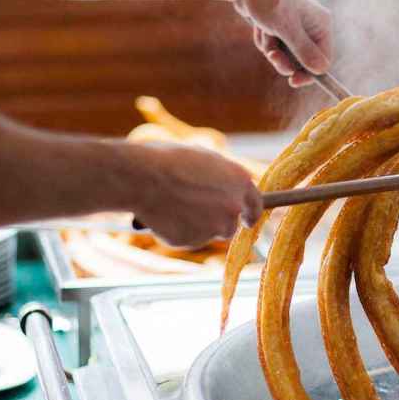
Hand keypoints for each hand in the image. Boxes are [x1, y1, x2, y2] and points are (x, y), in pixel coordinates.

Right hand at [124, 143, 262, 247]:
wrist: (141, 176)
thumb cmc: (166, 160)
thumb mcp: (201, 158)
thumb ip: (218, 176)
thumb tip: (218, 184)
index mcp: (240, 181)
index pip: (256, 204)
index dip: (251, 213)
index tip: (247, 220)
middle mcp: (233, 206)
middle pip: (231, 224)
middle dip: (217, 223)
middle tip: (198, 216)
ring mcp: (215, 226)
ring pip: (208, 234)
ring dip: (195, 227)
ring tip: (172, 208)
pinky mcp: (195, 241)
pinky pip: (186, 240)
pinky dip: (175, 233)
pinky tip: (162, 216)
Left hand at [233, 0, 331, 86]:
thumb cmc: (268, 0)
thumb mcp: (286, 27)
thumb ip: (304, 50)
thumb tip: (321, 69)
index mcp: (321, 24)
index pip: (323, 59)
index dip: (310, 73)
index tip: (294, 81)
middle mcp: (311, 26)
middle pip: (303, 61)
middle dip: (285, 59)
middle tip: (272, 55)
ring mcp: (296, 28)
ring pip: (286, 56)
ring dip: (272, 49)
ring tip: (264, 32)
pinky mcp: (281, 28)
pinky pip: (275, 47)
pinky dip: (265, 41)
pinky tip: (259, 26)